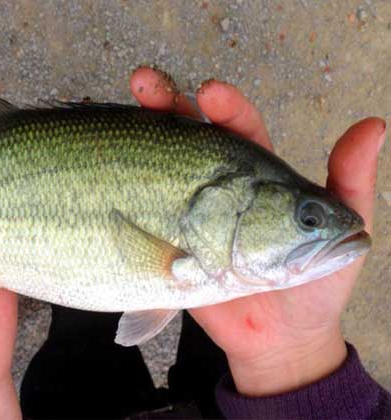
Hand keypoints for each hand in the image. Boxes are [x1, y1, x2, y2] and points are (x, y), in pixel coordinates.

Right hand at [130, 67, 384, 395]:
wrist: (277, 341)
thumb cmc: (315, 288)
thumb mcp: (341, 233)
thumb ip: (349, 181)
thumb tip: (372, 125)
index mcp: (255, 178)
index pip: (237, 131)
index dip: (224, 108)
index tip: (210, 94)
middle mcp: (215, 189)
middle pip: (186, 136)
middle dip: (165, 103)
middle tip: (144, 84)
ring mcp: (185, 215)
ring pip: (156, 167)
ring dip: (135, 134)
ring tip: (115, 109)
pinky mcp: (165, 245)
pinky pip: (138, 216)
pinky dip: (115, 189)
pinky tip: (97, 166)